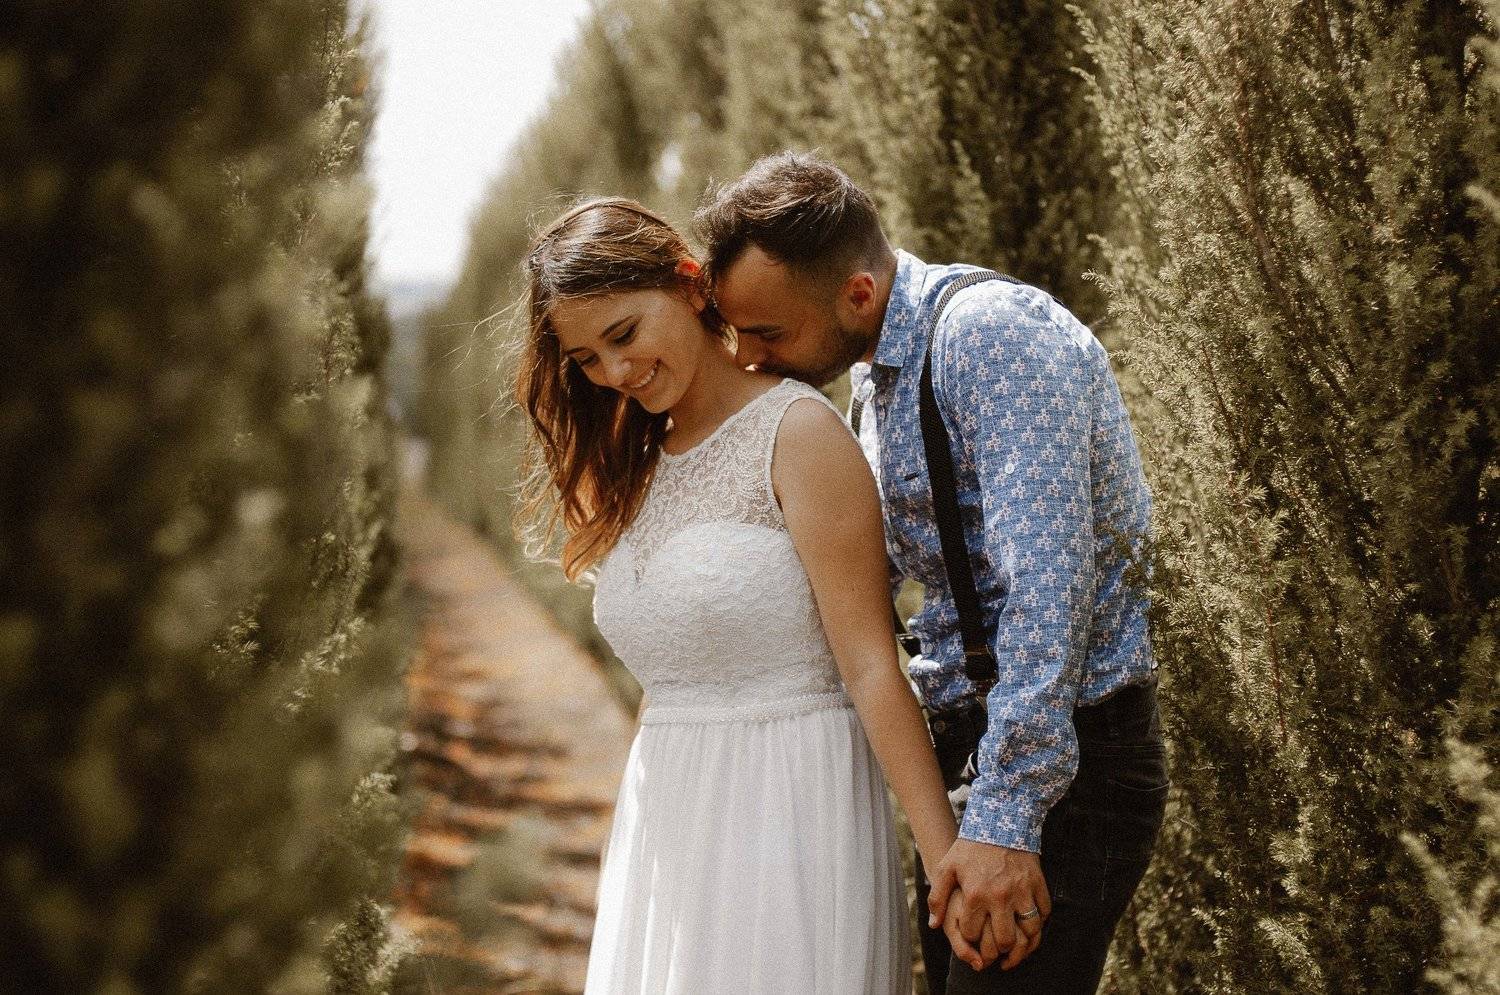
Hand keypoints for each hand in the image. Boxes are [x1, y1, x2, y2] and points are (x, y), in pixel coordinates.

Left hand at [928, 838, 1050, 969]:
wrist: (999, 822)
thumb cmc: (970, 848)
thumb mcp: (946, 868)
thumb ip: (937, 897)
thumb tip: (934, 925)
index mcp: (975, 894)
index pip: (972, 933)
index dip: (969, 940)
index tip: (971, 938)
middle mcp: (1000, 896)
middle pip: (1004, 940)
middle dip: (999, 952)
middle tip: (996, 954)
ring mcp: (1022, 891)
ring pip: (1029, 932)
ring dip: (1024, 945)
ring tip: (1015, 950)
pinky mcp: (1038, 884)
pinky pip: (1045, 913)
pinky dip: (1039, 924)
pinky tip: (1030, 928)